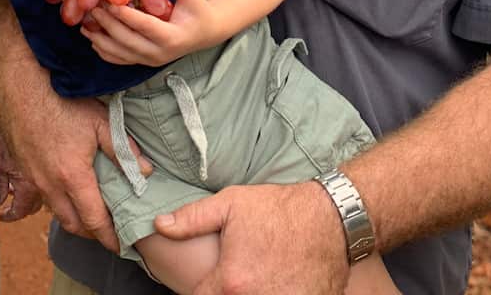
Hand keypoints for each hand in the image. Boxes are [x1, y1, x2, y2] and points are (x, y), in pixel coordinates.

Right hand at [0, 0, 148, 251]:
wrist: (20, 85)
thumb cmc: (62, 100)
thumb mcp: (100, 121)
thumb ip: (123, 151)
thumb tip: (146, 173)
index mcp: (72, 176)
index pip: (93, 220)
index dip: (108, 236)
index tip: (121, 245)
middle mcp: (49, 185)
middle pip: (72, 224)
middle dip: (91, 233)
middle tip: (108, 233)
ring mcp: (32, 178)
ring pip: (55, 211)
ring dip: (73, 218)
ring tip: (91, 215)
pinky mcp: (21, 169)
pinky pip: (41, 196)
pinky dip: (57, 202)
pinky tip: (67, 191)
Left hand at [82, 0, 221, 66]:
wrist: (205, 33)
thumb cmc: (198, 11)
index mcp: (173, 37)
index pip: (145, 27)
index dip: (127, 16)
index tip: (111, 4)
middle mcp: (160, 53)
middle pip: (128, 42)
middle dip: (108, 26)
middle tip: (93, 9)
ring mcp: (151, 60)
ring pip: (121, 55)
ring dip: (101, 41)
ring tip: (84, 27)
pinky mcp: (144, 62)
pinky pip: (121, 60)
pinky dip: (105, 52)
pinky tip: (93, 40)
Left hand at [153, 182, 349, 294]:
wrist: (330, 218)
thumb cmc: (279, 210)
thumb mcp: (230, 204)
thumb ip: (191, 219)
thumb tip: (160, 225)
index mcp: (229, 282)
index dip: (203, 289)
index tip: (212, 279)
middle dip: (226, 291)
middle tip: (238, 276)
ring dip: (251, 293)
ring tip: (260, 276)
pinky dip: (276, 294)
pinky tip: (278, 282)